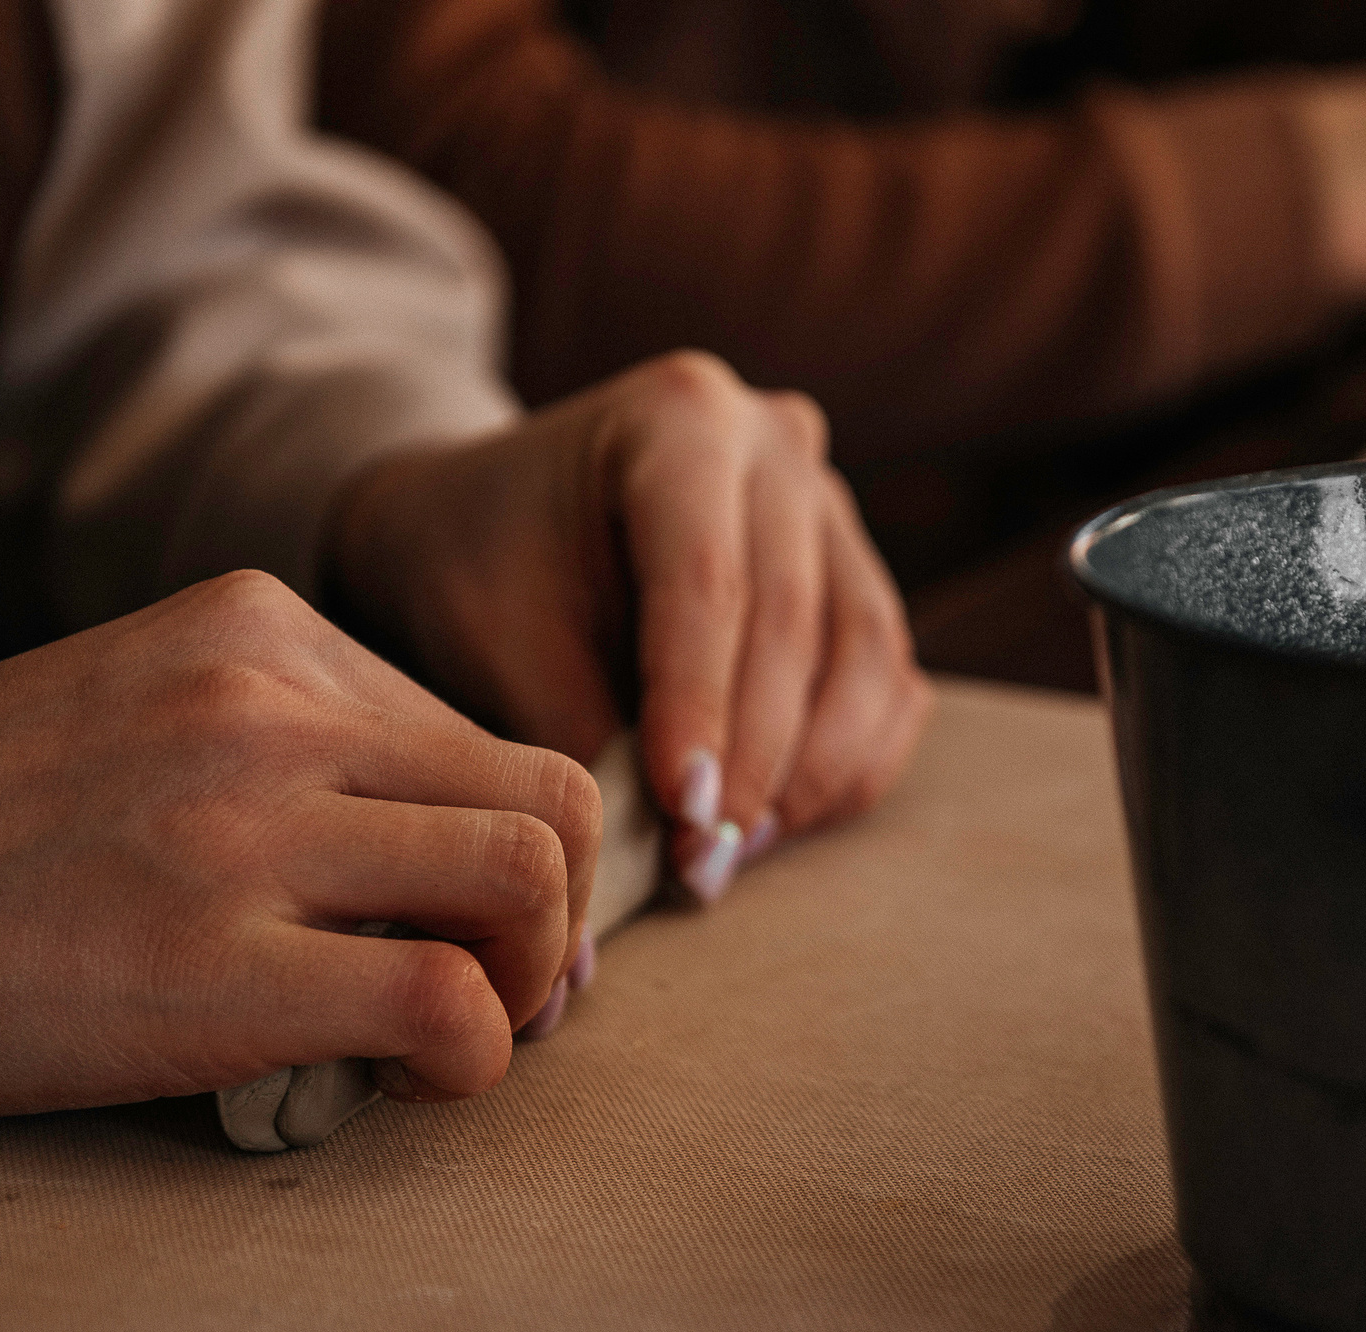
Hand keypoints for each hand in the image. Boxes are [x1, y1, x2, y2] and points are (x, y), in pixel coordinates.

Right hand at [0, 571, 598, 1113]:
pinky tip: (402, 1080)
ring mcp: (243, 823)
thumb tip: (437, 857)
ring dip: (532, 982)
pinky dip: (473, 1060)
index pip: (487, 733)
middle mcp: (270, 701)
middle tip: (499, 992)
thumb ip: (286, 753)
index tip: (473, 928)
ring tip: (452, 1034)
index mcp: (259, 631)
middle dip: (559, 916)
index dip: (515, 852)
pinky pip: (449, 1003)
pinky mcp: (212, 964)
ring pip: (530, 879)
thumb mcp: (137, 719)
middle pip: (551, 795)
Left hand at [327, 351, 932, 905]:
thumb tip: (633, 881)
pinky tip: (776, 826)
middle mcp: (777, 442)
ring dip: (812, 775)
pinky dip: (847, 767)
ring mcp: (831, 509)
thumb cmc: (476, 568)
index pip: (708, 580)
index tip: (683, 815)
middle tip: (704, 864)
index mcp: (678, 416)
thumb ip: (575, 739)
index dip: (701, 708)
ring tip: (733, 854)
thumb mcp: (495, 641)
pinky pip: (889, 685)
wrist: (482, 522)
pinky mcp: (855, 579)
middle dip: (754, 761)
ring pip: (866, 657)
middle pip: (794, 620)